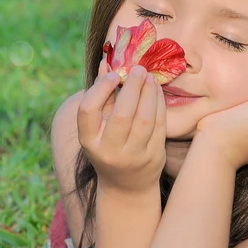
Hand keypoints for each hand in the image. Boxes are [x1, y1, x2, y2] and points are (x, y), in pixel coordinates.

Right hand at [77, 58, 166, 193]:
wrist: (126, 185)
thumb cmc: (108, 145)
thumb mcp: (98, 124)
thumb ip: (101, 94)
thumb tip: (105, 62)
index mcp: (89, 140)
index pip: (88, 111)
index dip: (100, 89)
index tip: (113, 75)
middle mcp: (109, 151)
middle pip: (121, 115)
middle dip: (132, 87)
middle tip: (138, 68)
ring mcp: (133, 156)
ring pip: (144, 120)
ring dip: (149, 93)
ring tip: (149, 76)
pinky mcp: (153, 156)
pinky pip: (159, 125)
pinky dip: (159, 104)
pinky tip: (157, 89)